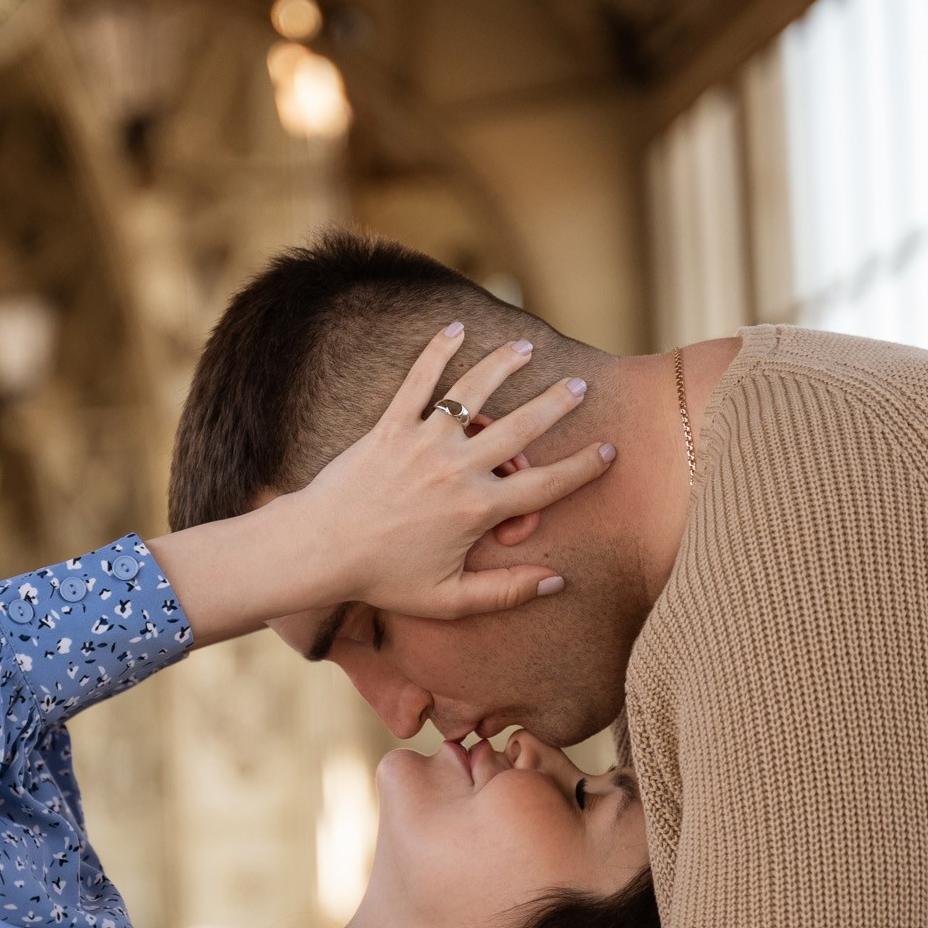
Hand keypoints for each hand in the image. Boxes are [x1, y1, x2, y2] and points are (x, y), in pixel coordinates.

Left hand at [148, 330, 614, 643]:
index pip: (545, 484)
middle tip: (578, 387)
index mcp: (478, 510)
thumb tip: (558, 582)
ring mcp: (424, 442)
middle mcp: (457, 468)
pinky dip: (437, 352)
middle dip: (555, 405)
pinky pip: (419, 381)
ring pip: (474, 393)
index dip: (583, 467)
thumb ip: (506, 592)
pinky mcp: (390, 427)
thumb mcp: (448, 600)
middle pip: (521, 427)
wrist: (319, 550)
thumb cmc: (382, 579)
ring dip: (504, 366)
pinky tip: (455, 328)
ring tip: (525, 349)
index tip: (609, 451)